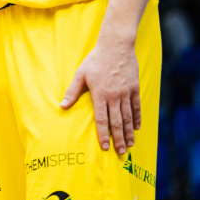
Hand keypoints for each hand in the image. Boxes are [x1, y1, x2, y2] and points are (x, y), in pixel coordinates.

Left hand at [60, 38, 140, 154]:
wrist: (116, 45)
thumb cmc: (95, 60)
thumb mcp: (81, 74)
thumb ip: (72, 92)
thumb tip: (62, 106)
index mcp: (100, 94)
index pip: (101, 119)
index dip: (103, 135)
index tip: (104, 147)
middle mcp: (114, 96)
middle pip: (117, 122)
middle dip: (118, 140)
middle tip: (120, 153)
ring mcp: (126, 93)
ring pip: (128, 117)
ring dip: (128, 133)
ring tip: (129, 145)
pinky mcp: (135, 88)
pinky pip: (136, 107)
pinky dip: (137, 119)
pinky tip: (136, 128)